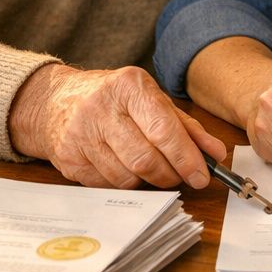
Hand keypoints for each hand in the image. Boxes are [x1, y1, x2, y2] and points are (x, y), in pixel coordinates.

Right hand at [9, 63, 225, 188]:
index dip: (186, 158)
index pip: (163, 130)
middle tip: (181, 178)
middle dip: (170, 175)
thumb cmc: (114, 100)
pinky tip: (124, 169)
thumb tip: (216, 154)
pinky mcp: (68, 158)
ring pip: (126, 177)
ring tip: (152, 170)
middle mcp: (101, 108)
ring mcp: (80, 134)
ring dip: (147, 182)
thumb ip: (186, 127)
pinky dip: (124, 184)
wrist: (55, 101)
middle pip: (145, 158)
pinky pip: (106, 185)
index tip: (202, 176)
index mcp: (129, 86)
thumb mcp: (151, 101)